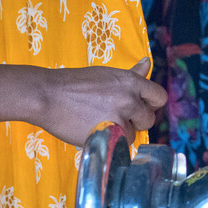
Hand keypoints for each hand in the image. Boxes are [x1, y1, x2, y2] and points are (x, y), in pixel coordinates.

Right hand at [32, 61, 166, 145]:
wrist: (48, 95)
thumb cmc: (74, 84)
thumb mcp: (106, 74)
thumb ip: (131, 74)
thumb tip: (147, 63)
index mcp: (131, 81)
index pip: (159, 96)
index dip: (150, 104)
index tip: (140, 107)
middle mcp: (130, 98)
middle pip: (149, 119)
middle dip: (135, 121)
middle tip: (115, 116)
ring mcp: (120, 117)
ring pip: (133, 134)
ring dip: (121, 133)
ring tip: (100, 122)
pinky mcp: (109, 133)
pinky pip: (119, 144)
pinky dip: (110, 140)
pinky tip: (95, 130)